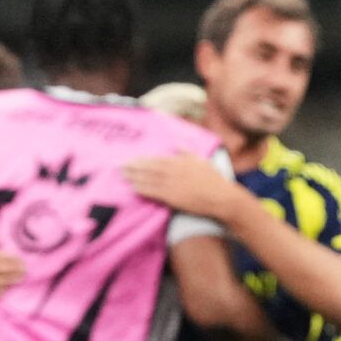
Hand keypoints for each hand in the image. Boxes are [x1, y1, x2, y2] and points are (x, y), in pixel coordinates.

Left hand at [123, 153, 246, 222]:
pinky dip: (143, 189)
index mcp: (180, 161)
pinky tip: (134, 189)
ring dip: (135, 177)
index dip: (142, 160)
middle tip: (120, 166)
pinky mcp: (173, 197)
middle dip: (134, 167)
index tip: (130, 160)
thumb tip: (177, 142)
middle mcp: (174, 170)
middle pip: (149, 168)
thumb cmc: (213, 180)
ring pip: (149, 179)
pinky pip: (154, 192)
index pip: (156, 159)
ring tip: (123, 176)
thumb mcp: (200, 160)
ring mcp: (173, 184)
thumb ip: (186, 151)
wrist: (221, 197)